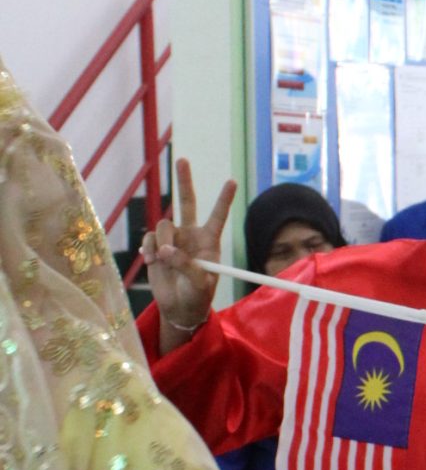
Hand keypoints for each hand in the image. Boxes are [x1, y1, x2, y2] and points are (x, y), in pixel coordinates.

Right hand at [140, 160, 234, 346]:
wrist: (179, 309)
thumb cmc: (197, 297)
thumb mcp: (200, 284)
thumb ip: (185, 265)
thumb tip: (165, 250)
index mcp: (209, 241)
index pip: (218, 216)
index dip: (224, 199)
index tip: (232, 181)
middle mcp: (191, 235)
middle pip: (187, 202)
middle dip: (184, 181)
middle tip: (183, 160)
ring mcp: (172, 239)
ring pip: (163, 225)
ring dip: (161, 241)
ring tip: (162, 259)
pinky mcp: (156, 247)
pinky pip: (149, 238)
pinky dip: (149, 248)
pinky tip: (152, 262)